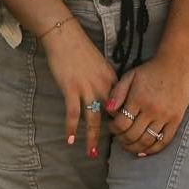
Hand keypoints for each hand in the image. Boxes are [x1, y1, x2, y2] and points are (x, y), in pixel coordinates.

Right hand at [42, 19, 118, 160]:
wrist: (65, 35)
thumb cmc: (79, 47)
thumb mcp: (99, 62)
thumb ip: (104, 79)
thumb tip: (105, 94)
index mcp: (110, 78)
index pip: (120, 104)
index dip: (122, 119)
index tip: (123, 133)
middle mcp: (102, 85)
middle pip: (110, 115)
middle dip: (112, 134)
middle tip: (113, 149)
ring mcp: (86, 88)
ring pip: (93, 118)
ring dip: (92, 138)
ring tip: (92, 154)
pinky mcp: (71, 89)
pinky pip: (73, 113)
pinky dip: (71, 128)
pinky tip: (70, 140)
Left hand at [106, 55, 188, 156]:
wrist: (176, 66)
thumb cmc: (150, 71)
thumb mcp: (130, 75)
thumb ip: (118, 92)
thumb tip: (108, 110)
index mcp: (138, 98)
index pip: (122, 123)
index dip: (113, 129)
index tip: (112, 126)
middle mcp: (151, 109)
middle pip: (133, 135)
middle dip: (122, 140)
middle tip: (118, 138)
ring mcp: (165, 117)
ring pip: (147, 141)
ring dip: (135, 147)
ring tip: (128, 145)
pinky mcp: (175, 121)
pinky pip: (164, 141)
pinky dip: (152, 150)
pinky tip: (144, 150)